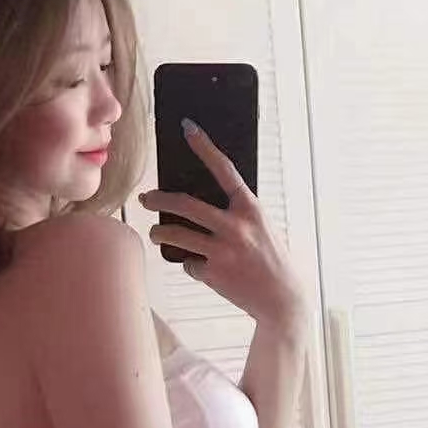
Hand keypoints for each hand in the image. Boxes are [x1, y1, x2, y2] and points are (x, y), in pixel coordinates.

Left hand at [138, 120, 307, 330]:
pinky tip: (202, 268)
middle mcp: (236, 226)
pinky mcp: (214, 273)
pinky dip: (192, 265)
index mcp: (250, 208)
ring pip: (176, 235)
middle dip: (159, 200)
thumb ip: (236, 213)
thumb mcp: (260, 227)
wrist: (281, 298)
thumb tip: (198, 202)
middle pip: (185, 205)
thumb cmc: (270, 258)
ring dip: (160, 233)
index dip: (204, 147)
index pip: (223, 169)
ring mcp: (223, 250)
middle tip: (146, 199)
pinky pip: (189, 264)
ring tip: (156, 233)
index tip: (187, 128)